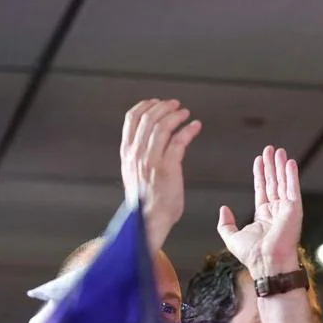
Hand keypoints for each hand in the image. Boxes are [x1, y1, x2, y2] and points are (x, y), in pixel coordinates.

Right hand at [120, 99, 201, 253]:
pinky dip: (188, 130)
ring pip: (162, 126)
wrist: (148, 220)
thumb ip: (138, 157)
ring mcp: (152, 159)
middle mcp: (137, 153)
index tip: (156, 102)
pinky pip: (179, 141)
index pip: (132, 119)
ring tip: (185, 113)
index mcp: (127, 153)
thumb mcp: (133, 173)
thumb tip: (146, 144)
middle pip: (148, 118)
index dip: (145, 106)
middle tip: (176, 104)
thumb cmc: (145, 202)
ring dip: (176, 116)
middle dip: (164, 107)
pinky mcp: (168, 167)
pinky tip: (195, 126)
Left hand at [217, 146, 302, 279]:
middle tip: (270, 149)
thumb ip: (226, 223)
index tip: (259, 160)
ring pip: (283, 182)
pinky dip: (292, 175)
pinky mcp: (294, 210)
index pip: (262, 189)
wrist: (266, 264)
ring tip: (279, 150)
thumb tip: (224, 208)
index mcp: (264, 216)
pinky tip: (290, 162)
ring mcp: (286, 210)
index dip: (260, 174)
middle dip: (271, 166)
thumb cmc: (252, 255)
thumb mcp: (231, 237)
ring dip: (281, 166)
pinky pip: (293, 188)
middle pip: (274, 183)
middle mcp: (276, 211)